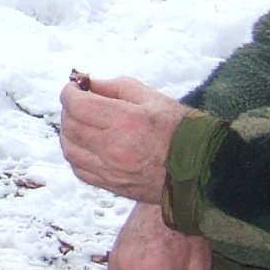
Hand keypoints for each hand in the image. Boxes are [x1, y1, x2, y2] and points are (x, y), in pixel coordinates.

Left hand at [59, 74, 191, 201]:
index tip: (73, 88)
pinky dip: (75, 154)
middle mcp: (114, 148)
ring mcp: (112, 170)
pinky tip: (85, 144)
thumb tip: (88, 84)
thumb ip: (116, 87)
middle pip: (71, 127)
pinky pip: (80, 170)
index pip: (78, 106)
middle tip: (77, 103)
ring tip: (79, 122)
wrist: (201, 168)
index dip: (69, 93)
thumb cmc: (180, 129)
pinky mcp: (112, 185)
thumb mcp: (152, 98)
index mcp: (125, 121)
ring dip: (68, 133)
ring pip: (70, 150)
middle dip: (68, 111)